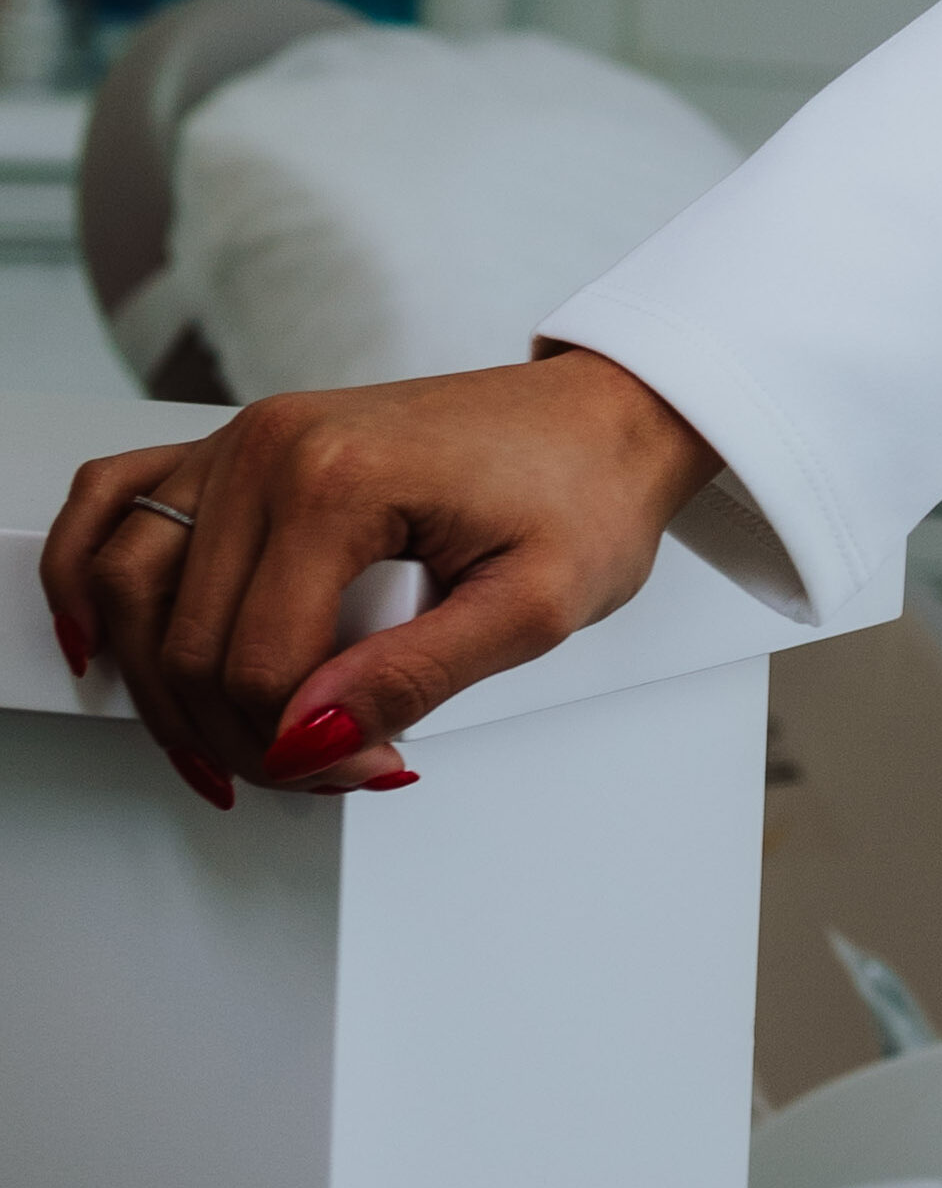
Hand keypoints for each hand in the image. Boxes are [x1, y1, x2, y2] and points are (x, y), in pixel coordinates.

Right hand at [38, 352, 723, 808]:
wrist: (607, 417)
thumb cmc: (585, 491)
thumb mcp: (539, 606)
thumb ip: (417, 678)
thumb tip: (310, 740)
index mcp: (343, 478)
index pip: (263, 664)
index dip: (306, 746)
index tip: (373, 770)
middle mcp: (274, 446)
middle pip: (187, 640)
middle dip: (241, 733)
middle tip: (319, 769)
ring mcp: (247, 438)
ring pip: (130, 586)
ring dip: (157, 684)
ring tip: (227, 743)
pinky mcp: (241, 444)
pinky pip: (116, 503)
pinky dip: (87, 575)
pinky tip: (97, 642)